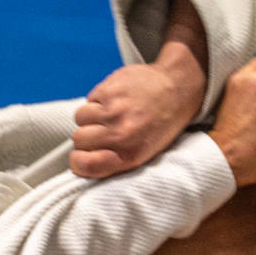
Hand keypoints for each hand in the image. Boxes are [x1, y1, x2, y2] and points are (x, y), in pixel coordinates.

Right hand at [70, 62, 202, 178]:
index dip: (78, 162)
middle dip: (87, 136)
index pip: (85, 165)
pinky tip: (115, 100)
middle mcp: (121, 133)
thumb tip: (84, 163)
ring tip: (110, 114)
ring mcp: (114, 109)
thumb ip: (115, 161)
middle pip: (78, 140)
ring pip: (80, 118)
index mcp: (130, 155)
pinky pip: (88, 98)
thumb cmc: (161, 124)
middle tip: (103, 130)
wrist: (177, 90)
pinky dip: (97, 100)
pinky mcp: (110, 89)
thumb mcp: (145, 153)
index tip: (82, 157)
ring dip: (90, 116)